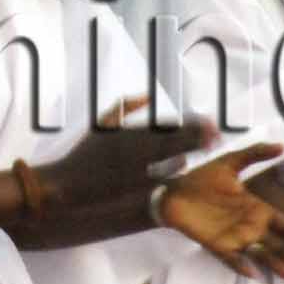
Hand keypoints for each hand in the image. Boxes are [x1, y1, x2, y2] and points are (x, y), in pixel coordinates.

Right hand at [45, 97, 212, 208]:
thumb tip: (148, 94)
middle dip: (199, 136)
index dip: (192, 123)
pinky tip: (185, 168)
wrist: (67, 185)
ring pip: (173, 159)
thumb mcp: (102, 123)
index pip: (169, 124)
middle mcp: (135, 148)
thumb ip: (125, 105)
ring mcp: (137, 169)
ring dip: (190, 152)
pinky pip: (162, 180)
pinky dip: (174, 173)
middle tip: (217, 134)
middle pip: (177, 139)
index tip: (208, 122)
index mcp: (129, 131)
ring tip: (209, 147)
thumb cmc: (84, 153)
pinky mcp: (135, 188)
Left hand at [158, 143, 283, 281]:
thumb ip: (254, 154)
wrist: (173, 191)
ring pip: (260, 254)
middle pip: (279, 245)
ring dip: (275, 264)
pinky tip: (252, 274)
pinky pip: (231, 258)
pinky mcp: (216, 245)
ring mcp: (235, 237)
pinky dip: (241, 265)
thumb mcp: (230, 162)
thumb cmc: (202, 178)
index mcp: (258, 209)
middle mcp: (251, 226)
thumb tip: (281, 146)